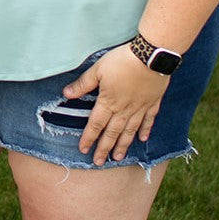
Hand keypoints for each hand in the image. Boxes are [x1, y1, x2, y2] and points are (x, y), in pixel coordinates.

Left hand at [62, 43, 167, 167]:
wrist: (152, 57)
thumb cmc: (122, 61)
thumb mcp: (98, 69)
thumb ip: (83, 84)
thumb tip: (66, 94)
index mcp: (108, 102)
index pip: (95, 124)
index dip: (89, 138)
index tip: (83, 149)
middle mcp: (124, 109)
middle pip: (112, 132)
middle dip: (104, 148)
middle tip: (99, 162)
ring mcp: (140, 108)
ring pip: (129, 131)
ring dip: (123, 145)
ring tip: (118, 157)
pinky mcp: (153, 103)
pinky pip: (148, 121)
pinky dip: (145, 130)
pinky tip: (142, 139)